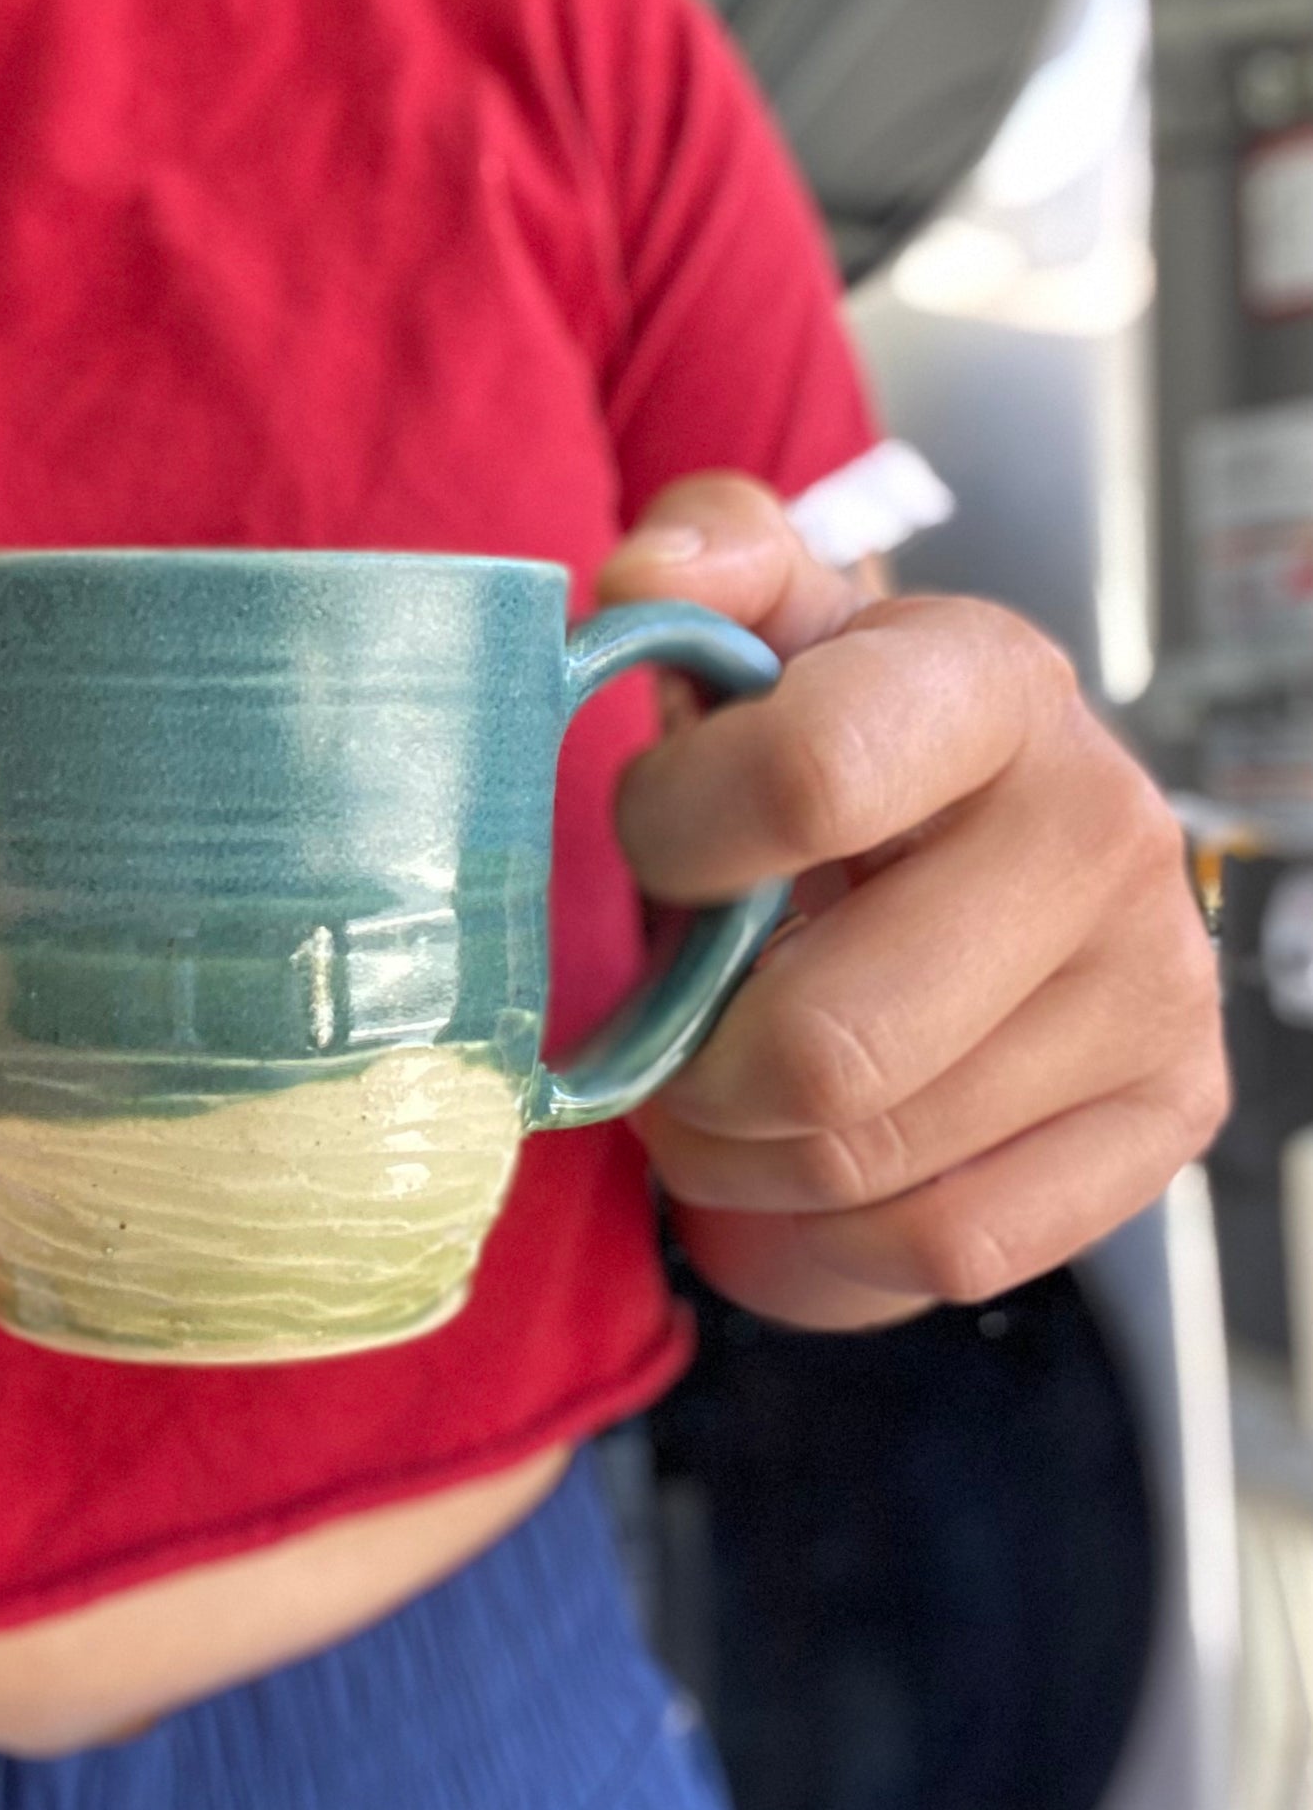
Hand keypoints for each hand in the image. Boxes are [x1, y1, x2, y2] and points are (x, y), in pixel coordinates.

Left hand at [598, 472, 1229, 1330]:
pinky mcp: (1165, 1119)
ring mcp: (1154, 986)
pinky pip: (949, 1244)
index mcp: (989, 682)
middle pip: (823, 1042)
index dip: (674, 836)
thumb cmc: (827, 747)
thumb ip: (700, 565)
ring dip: (737, 1154)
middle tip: (661, 1033)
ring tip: (718, 1091)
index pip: (810, 777)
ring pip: (865, 1159)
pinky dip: (836, 1232)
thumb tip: (645, 576)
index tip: (654, 842)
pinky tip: (809, 1162)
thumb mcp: (760, 632)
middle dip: (689, 1065)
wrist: (964, 855)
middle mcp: (1103, 827)